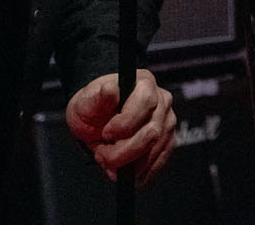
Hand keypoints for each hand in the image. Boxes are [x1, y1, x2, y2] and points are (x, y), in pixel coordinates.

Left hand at [65, 69, 175, 184]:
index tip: (106, 133)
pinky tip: (122, 169)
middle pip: (151, 132)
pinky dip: (138, 171)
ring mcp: (167, 123)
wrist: (96, 123)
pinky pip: (157, 163)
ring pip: (154, 150)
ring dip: (128, 163)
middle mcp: (162, 101)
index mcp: (144, 83)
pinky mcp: (168, 142)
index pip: (145, 102)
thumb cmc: (92, 109)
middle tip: (102, 154)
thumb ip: (98, 98)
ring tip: (109, 160)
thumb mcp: (86, 102)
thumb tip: (111, 89)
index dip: (125, 123)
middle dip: (123, 150)